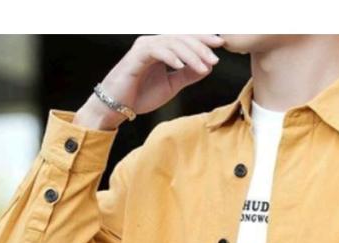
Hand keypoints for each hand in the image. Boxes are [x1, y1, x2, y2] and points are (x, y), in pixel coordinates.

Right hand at [74, 34, 225, 129]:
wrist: (117, 107)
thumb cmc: (141, 95)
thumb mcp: (171, 85)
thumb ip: (187, 75)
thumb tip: (208, 67)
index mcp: (162, 49)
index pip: (186, 40)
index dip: (203, 41)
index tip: (221, 46)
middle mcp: (154, 43)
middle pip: (181, 38)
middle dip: (200, 47)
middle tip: (215, 58)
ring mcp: (144, 47)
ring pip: (172, 43)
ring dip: (190, 55)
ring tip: (204, 67)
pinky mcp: (136, 56)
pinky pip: (156, 51)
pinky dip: (170, 57)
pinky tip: (181, 65)